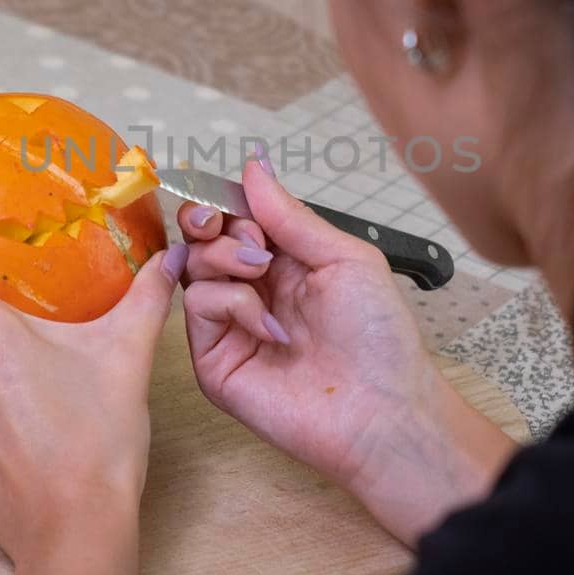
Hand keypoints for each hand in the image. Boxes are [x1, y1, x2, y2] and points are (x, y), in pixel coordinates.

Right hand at [178, 157, 515, 545]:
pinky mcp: (214, 360)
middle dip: (213, 222)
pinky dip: (232, 303)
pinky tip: (269, 327)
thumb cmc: (378, 335)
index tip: (231, 199)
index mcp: (287, 262)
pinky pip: (199, 307)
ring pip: (193, 266)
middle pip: (203, 238)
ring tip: (263, 274)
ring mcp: (230, 325)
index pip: (237, 219)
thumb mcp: (343, 257)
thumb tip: (253, 165)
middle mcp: (253, 289)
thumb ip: (290, 215)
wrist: (380, 409)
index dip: (227, 202)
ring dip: (226, 257)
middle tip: (245, 235)